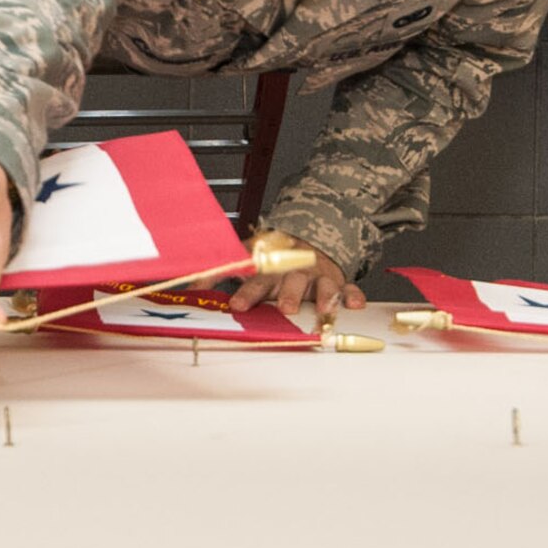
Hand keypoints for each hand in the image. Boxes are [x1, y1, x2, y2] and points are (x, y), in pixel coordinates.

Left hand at [228, 235, 366, 319]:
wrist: (308, 238)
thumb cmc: (273, 258)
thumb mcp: (246, 261)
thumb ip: (218, 274)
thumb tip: (191, 287)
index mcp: (270, 268)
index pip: (256, 279)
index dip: (246, 292)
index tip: (236, 305)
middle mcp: (294, 272)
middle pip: (290, 282)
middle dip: (288, 295)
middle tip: (285, 308)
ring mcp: (317, 276)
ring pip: (322, 285)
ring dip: (323, 296)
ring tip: (324, 309)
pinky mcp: (338, 281)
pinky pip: (348, 288)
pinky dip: (353, 295)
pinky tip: (356, 304)